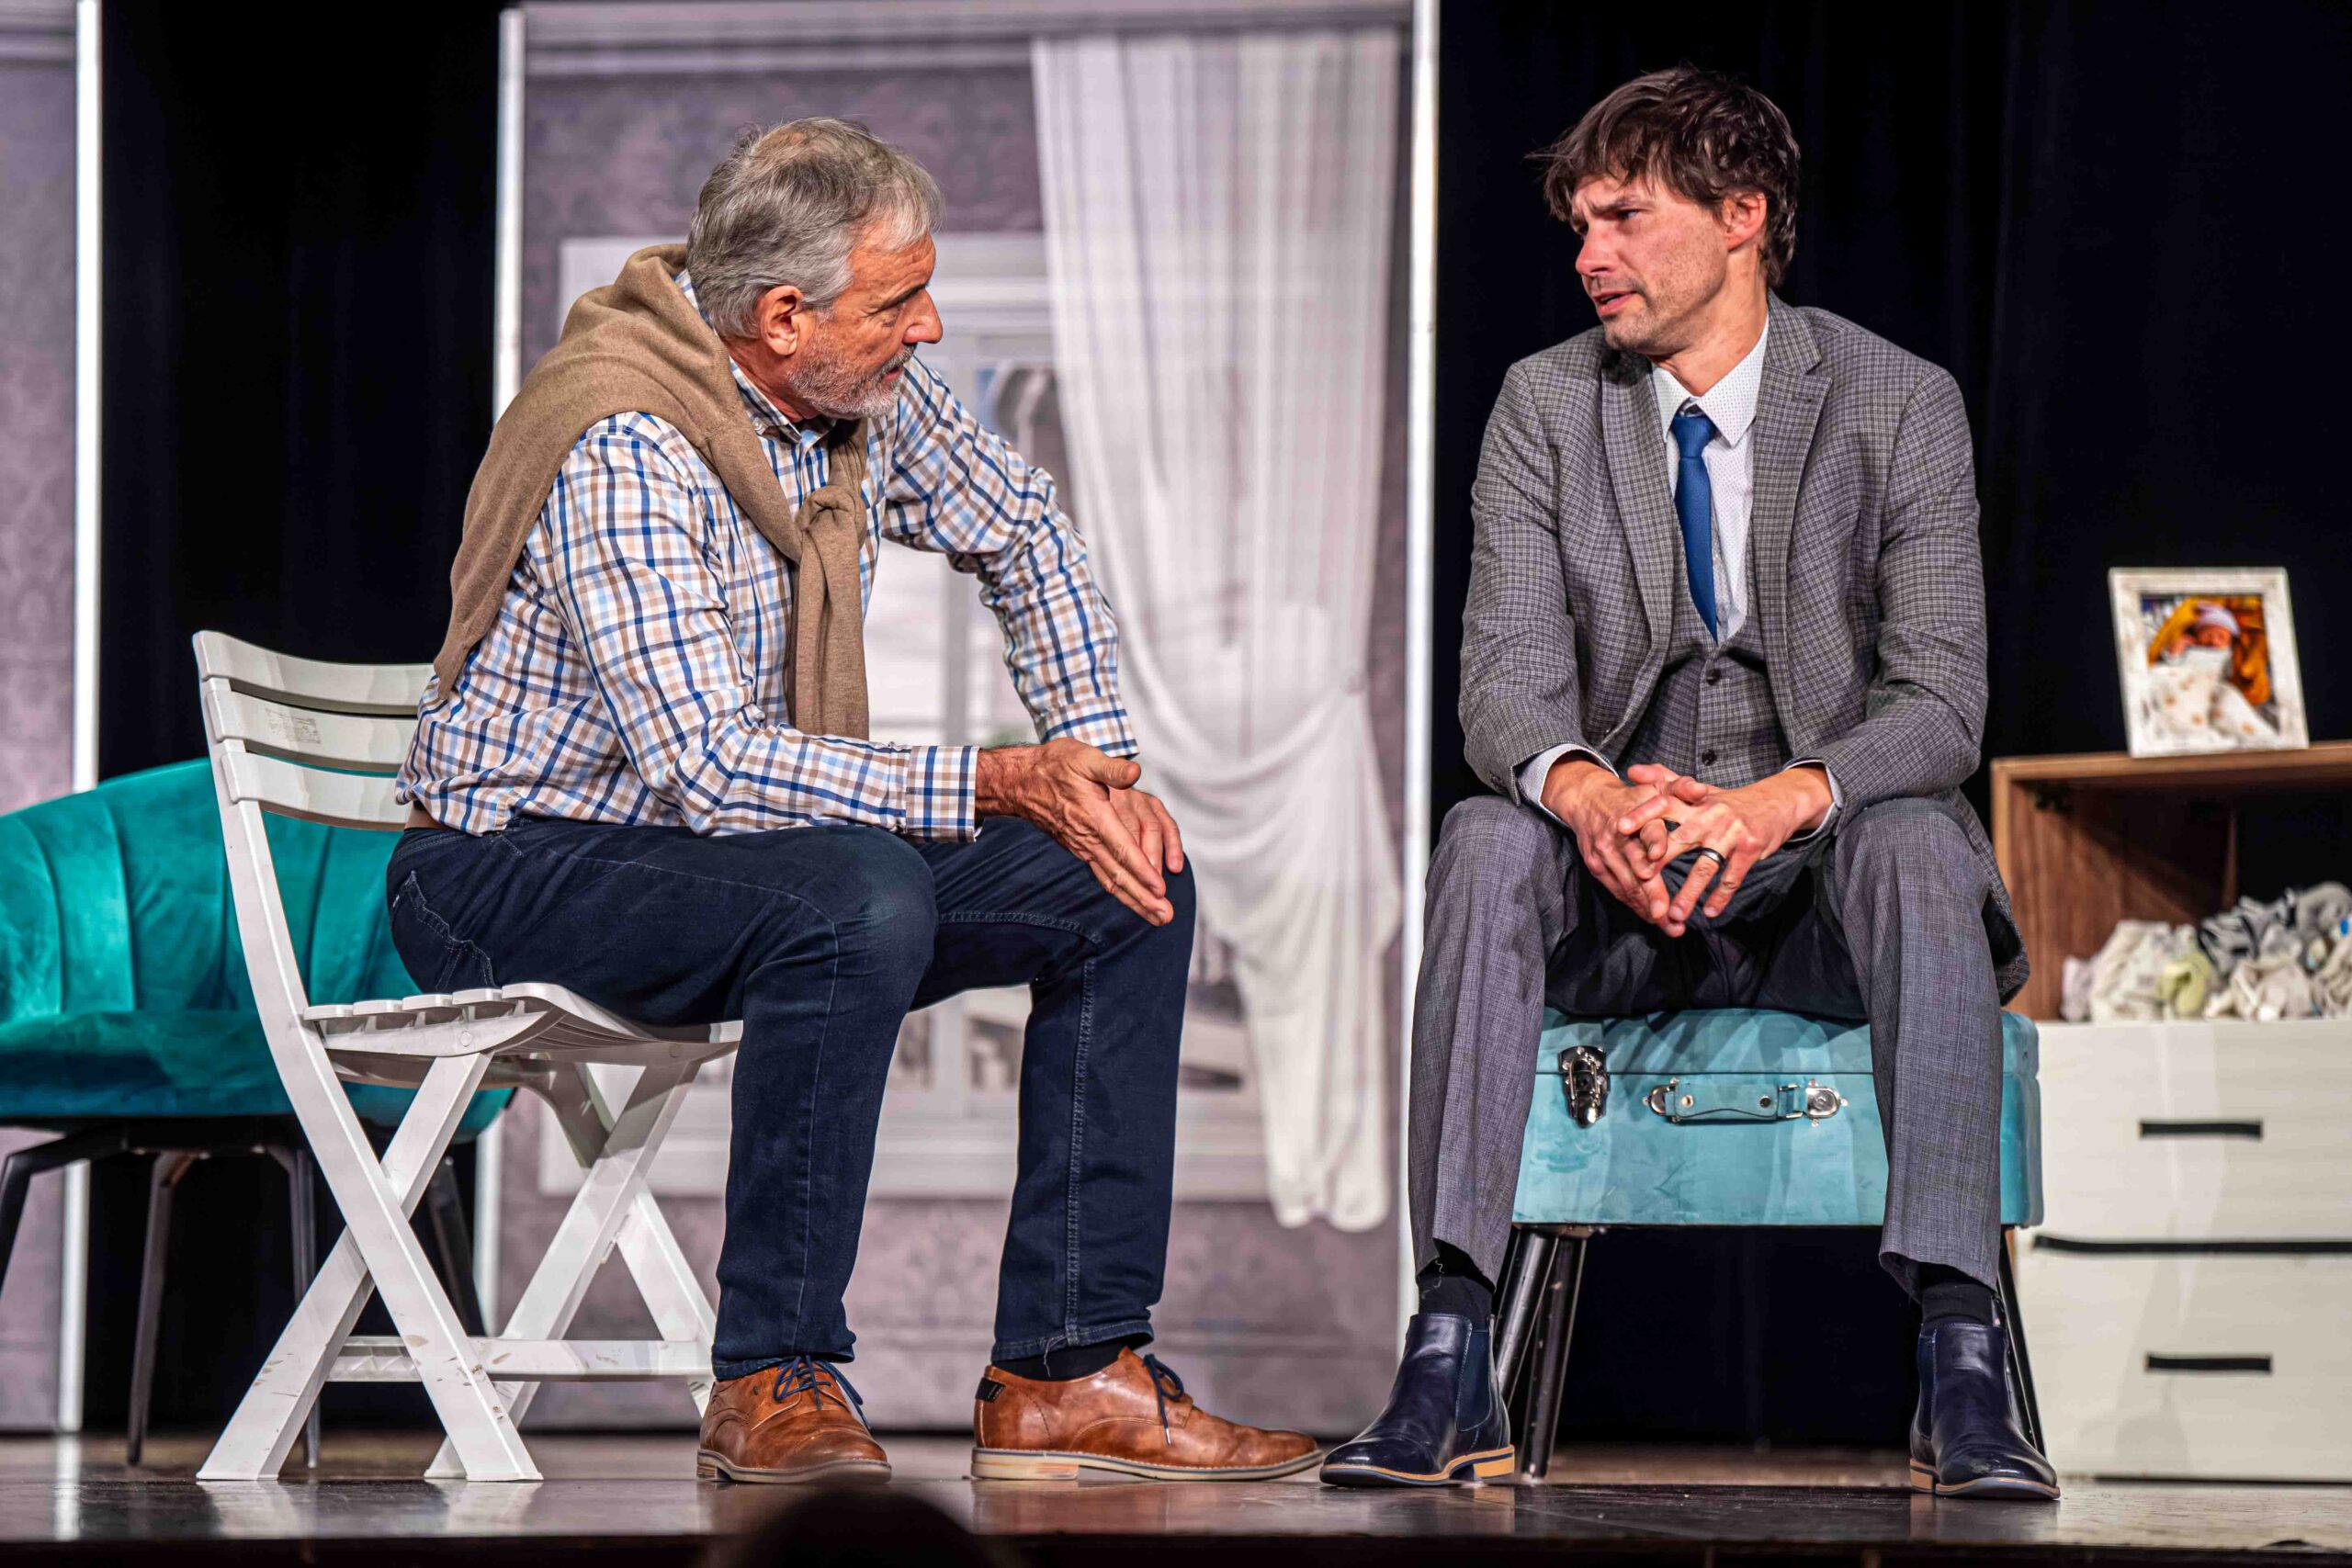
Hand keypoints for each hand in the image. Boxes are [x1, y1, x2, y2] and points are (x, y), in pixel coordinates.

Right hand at [976, 740, 1175, 925]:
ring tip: (1157, 917)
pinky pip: (1104, 876)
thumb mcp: (1084, 757)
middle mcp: (1089, 839)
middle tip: (1166, 917)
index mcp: (1094, 817)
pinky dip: (1121, 892)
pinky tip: (1134, 901)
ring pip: (1112, 881)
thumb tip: (1134, 772)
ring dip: (1135, 901)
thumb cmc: (1055, 766)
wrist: (1022, 783)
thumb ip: (1111, 769)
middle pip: (1119, 875)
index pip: (1122, 849)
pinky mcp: (1081, 850)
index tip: (1160, 889)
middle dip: (1143, 898)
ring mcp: (1084, 848)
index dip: (1142, 870)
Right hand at [1540, 759, 1675, 927]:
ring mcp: (1604, 854)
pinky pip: (1618, 890)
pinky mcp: (1596, 866)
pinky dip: (1635, 905)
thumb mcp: (1655, 786)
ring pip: (1628, 885)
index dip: (1653, 842)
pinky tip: (1652, 917)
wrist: (1587, 799)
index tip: (1658, 857)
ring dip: (1647, 907)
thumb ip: (1680, 787)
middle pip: (1635, 867)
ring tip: (1670, 926)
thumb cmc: (1631, 796)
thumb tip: (1700, 790)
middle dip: (1651, 892)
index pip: (1647, 829)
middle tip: (1667, 913)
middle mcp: (1618, 836)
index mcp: (1635, 814)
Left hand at [1620, 765, 1832, 935]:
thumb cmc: (1729, 802)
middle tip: (1641, 880)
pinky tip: (1710, 912)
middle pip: (1680, 840)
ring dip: (1690, 893)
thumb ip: (1664, 781)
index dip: (1642, 814)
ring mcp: (1732, 833)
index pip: (1664, 805)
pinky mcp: (1750, 849)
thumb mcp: (1699, 790)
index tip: (1620, 827)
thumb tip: (1632, 770)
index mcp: (1695, 803)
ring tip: (1674, 913)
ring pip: (1705, 866)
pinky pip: (1733, 877)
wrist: (1778, 802)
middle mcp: (1711, 816)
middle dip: (1660, 860)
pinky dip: (1721, 896)